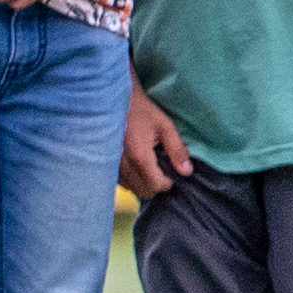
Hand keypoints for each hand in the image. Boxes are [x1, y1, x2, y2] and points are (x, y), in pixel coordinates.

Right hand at [120, 86, 190, 201]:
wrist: (114, 101)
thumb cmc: (142, 111)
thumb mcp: (165, 127)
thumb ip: (177, 150)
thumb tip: (186, 171)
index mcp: (140, 157)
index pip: (156, 185)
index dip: (167, 182)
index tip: (171, 173)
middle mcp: (123, 165)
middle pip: (143, 192)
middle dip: (155, 185)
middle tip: (161, 170)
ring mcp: (112, 166)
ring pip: (130, 188)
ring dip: (142, 183)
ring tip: (149, 167)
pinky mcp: (105, 164)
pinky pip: (120, 182)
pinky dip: (130, 179)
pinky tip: (136, 166)